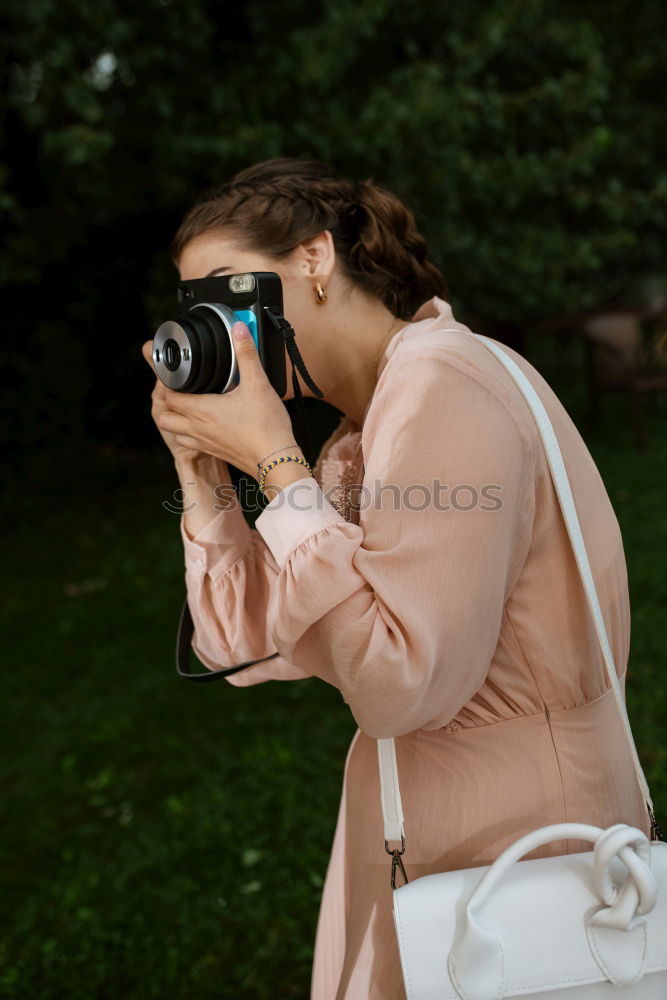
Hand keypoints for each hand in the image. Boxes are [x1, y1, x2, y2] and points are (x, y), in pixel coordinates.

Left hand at [140, 322, 296, 478]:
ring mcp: (205, 443)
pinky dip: (189, 432)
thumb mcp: (258, 384)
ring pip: (175, 432)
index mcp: (201, 410)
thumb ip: (246, 354)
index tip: (174, 374)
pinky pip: (191, 442)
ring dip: (175, 419)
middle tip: (177, 389)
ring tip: (187, 405)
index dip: (166, 384)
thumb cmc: (266, 426)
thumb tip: (238, 328)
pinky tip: (205, 423)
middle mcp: (197, 428)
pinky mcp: (215, 452)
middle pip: (164, 416)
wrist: (276, 461)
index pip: (168, 396)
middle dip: (165, 402)